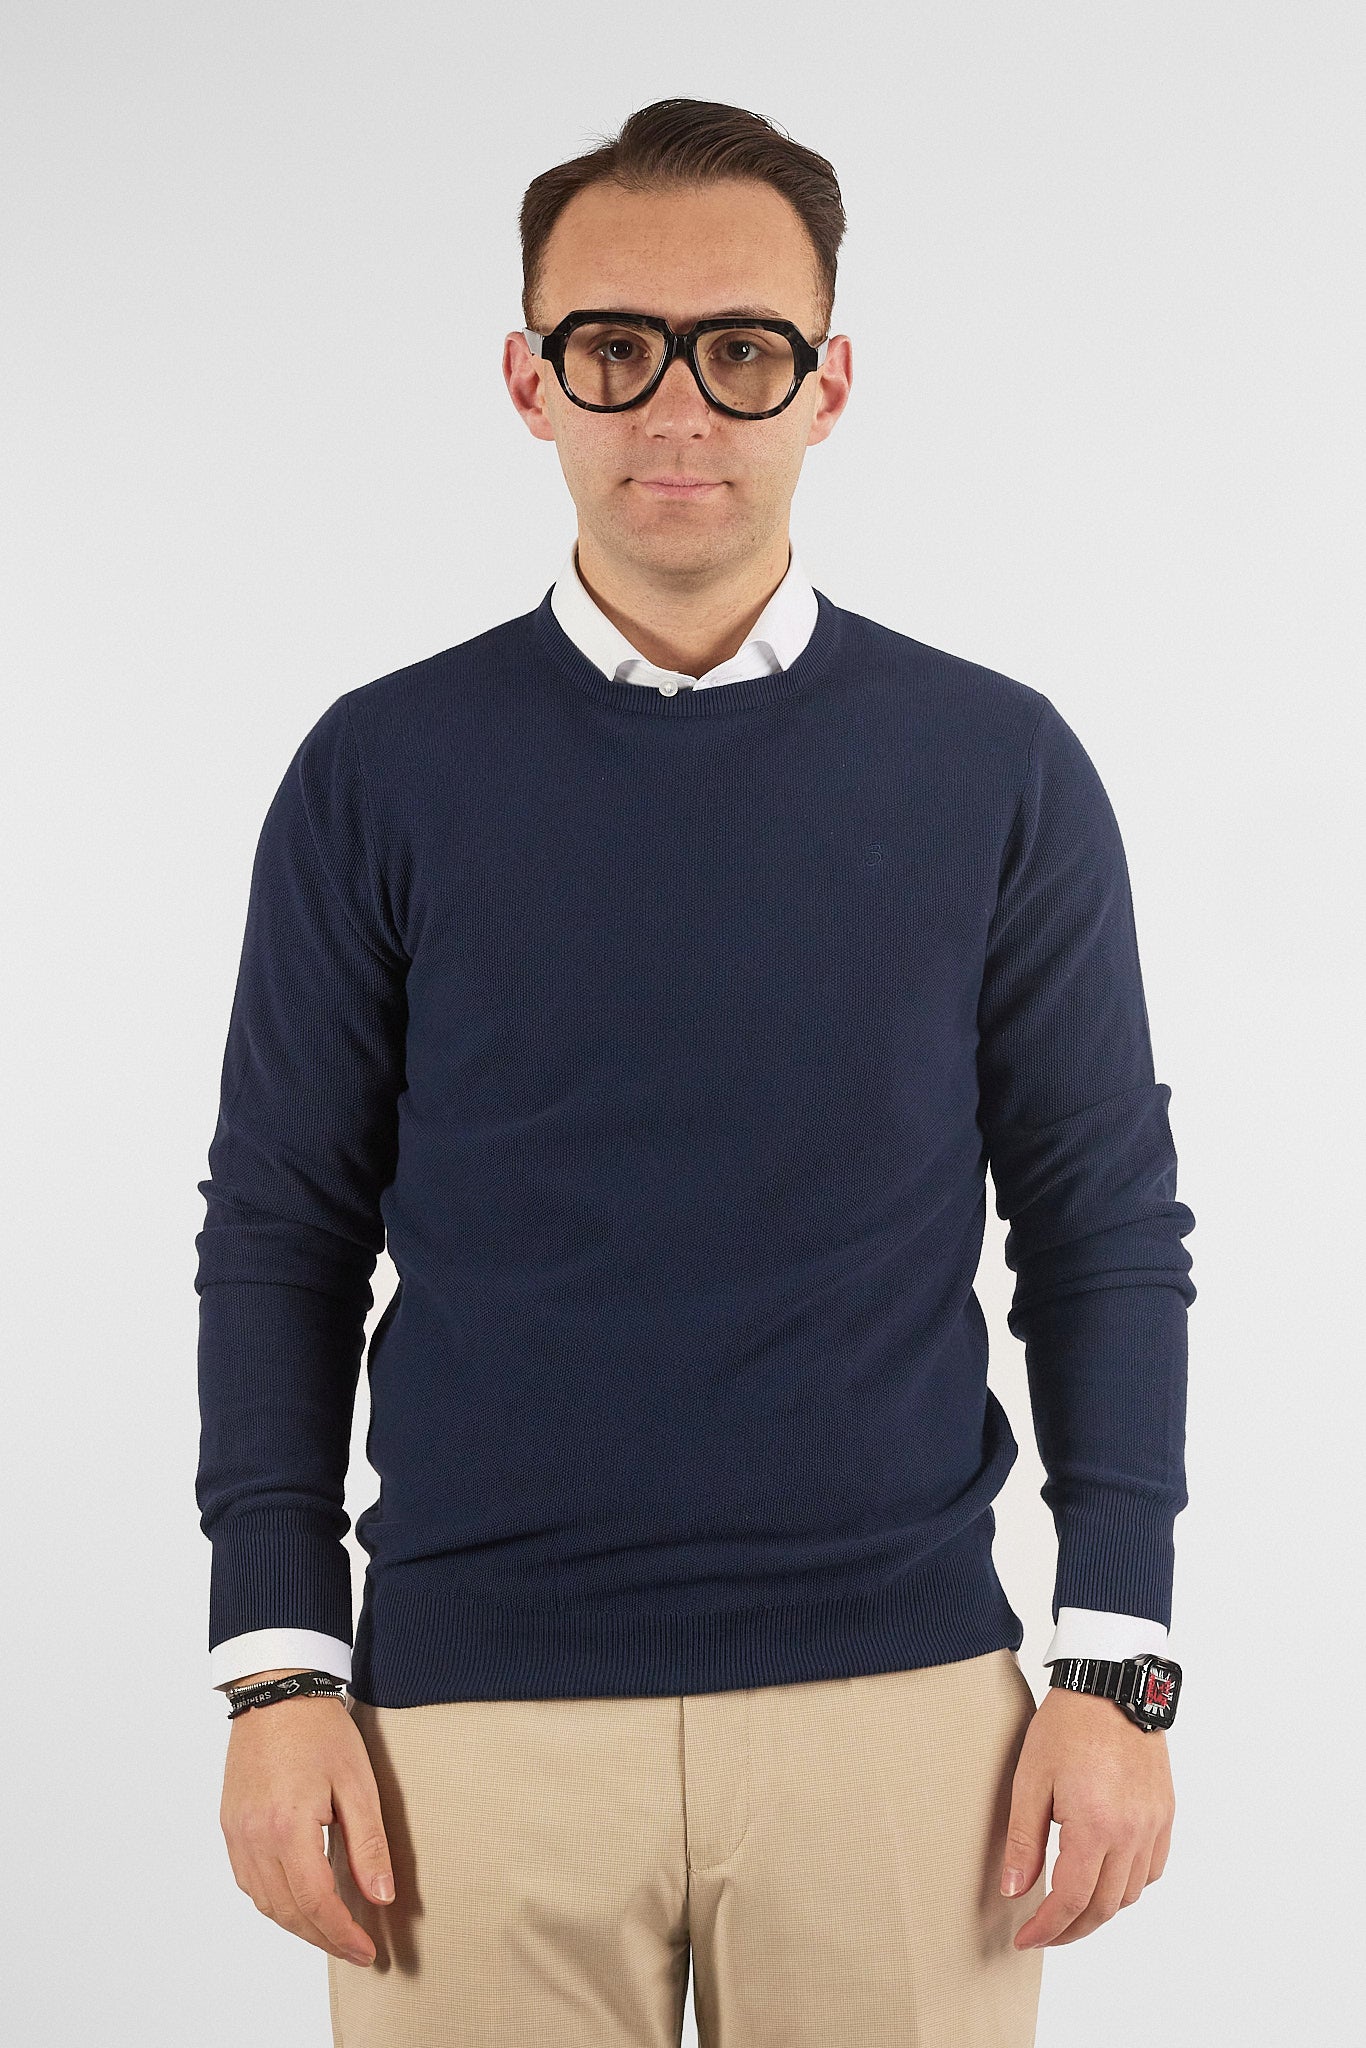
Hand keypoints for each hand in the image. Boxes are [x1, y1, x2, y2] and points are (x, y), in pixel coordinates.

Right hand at [220, 1670, 394, 1967]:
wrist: (276, 1690)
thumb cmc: (319, 1729)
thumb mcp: (357, 1783)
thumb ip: (368, 1844)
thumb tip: (381, 1897)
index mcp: (287, 1828)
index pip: (316, 1902)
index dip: (342, 1934)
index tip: (367, 1951)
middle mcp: (254, 1838)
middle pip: (287, 1911)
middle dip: (323, 1938)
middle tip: (355, 1950)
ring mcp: (236, 1833)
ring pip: (265, 1902)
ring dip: (298, 1924)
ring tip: (331, 1931)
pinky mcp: (230, 1825)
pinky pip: (249, 1881)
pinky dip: (274, 1901)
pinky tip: (298, 1901)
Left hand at [999, 1686, 1173, 1947]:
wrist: (1111, 1684)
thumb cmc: (1067, 1725)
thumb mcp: (1030, 1778)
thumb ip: (1023, 1840)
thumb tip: (1016, 1891)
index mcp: (1094, 1825)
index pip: (1071, 1900)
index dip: (1047, 1928)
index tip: (1025, 1939)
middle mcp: (1131, 1832)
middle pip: (1103, 1907)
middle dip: (1071, 1929)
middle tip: (1044, 1933)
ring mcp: (1153, 1824)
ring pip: (1130, 1893)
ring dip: (1099, 1909)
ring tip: (1069, 1907)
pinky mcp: (1164, 1814)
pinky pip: (1152, 1869)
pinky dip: (1128, 1884)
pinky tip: (1105, 1877)